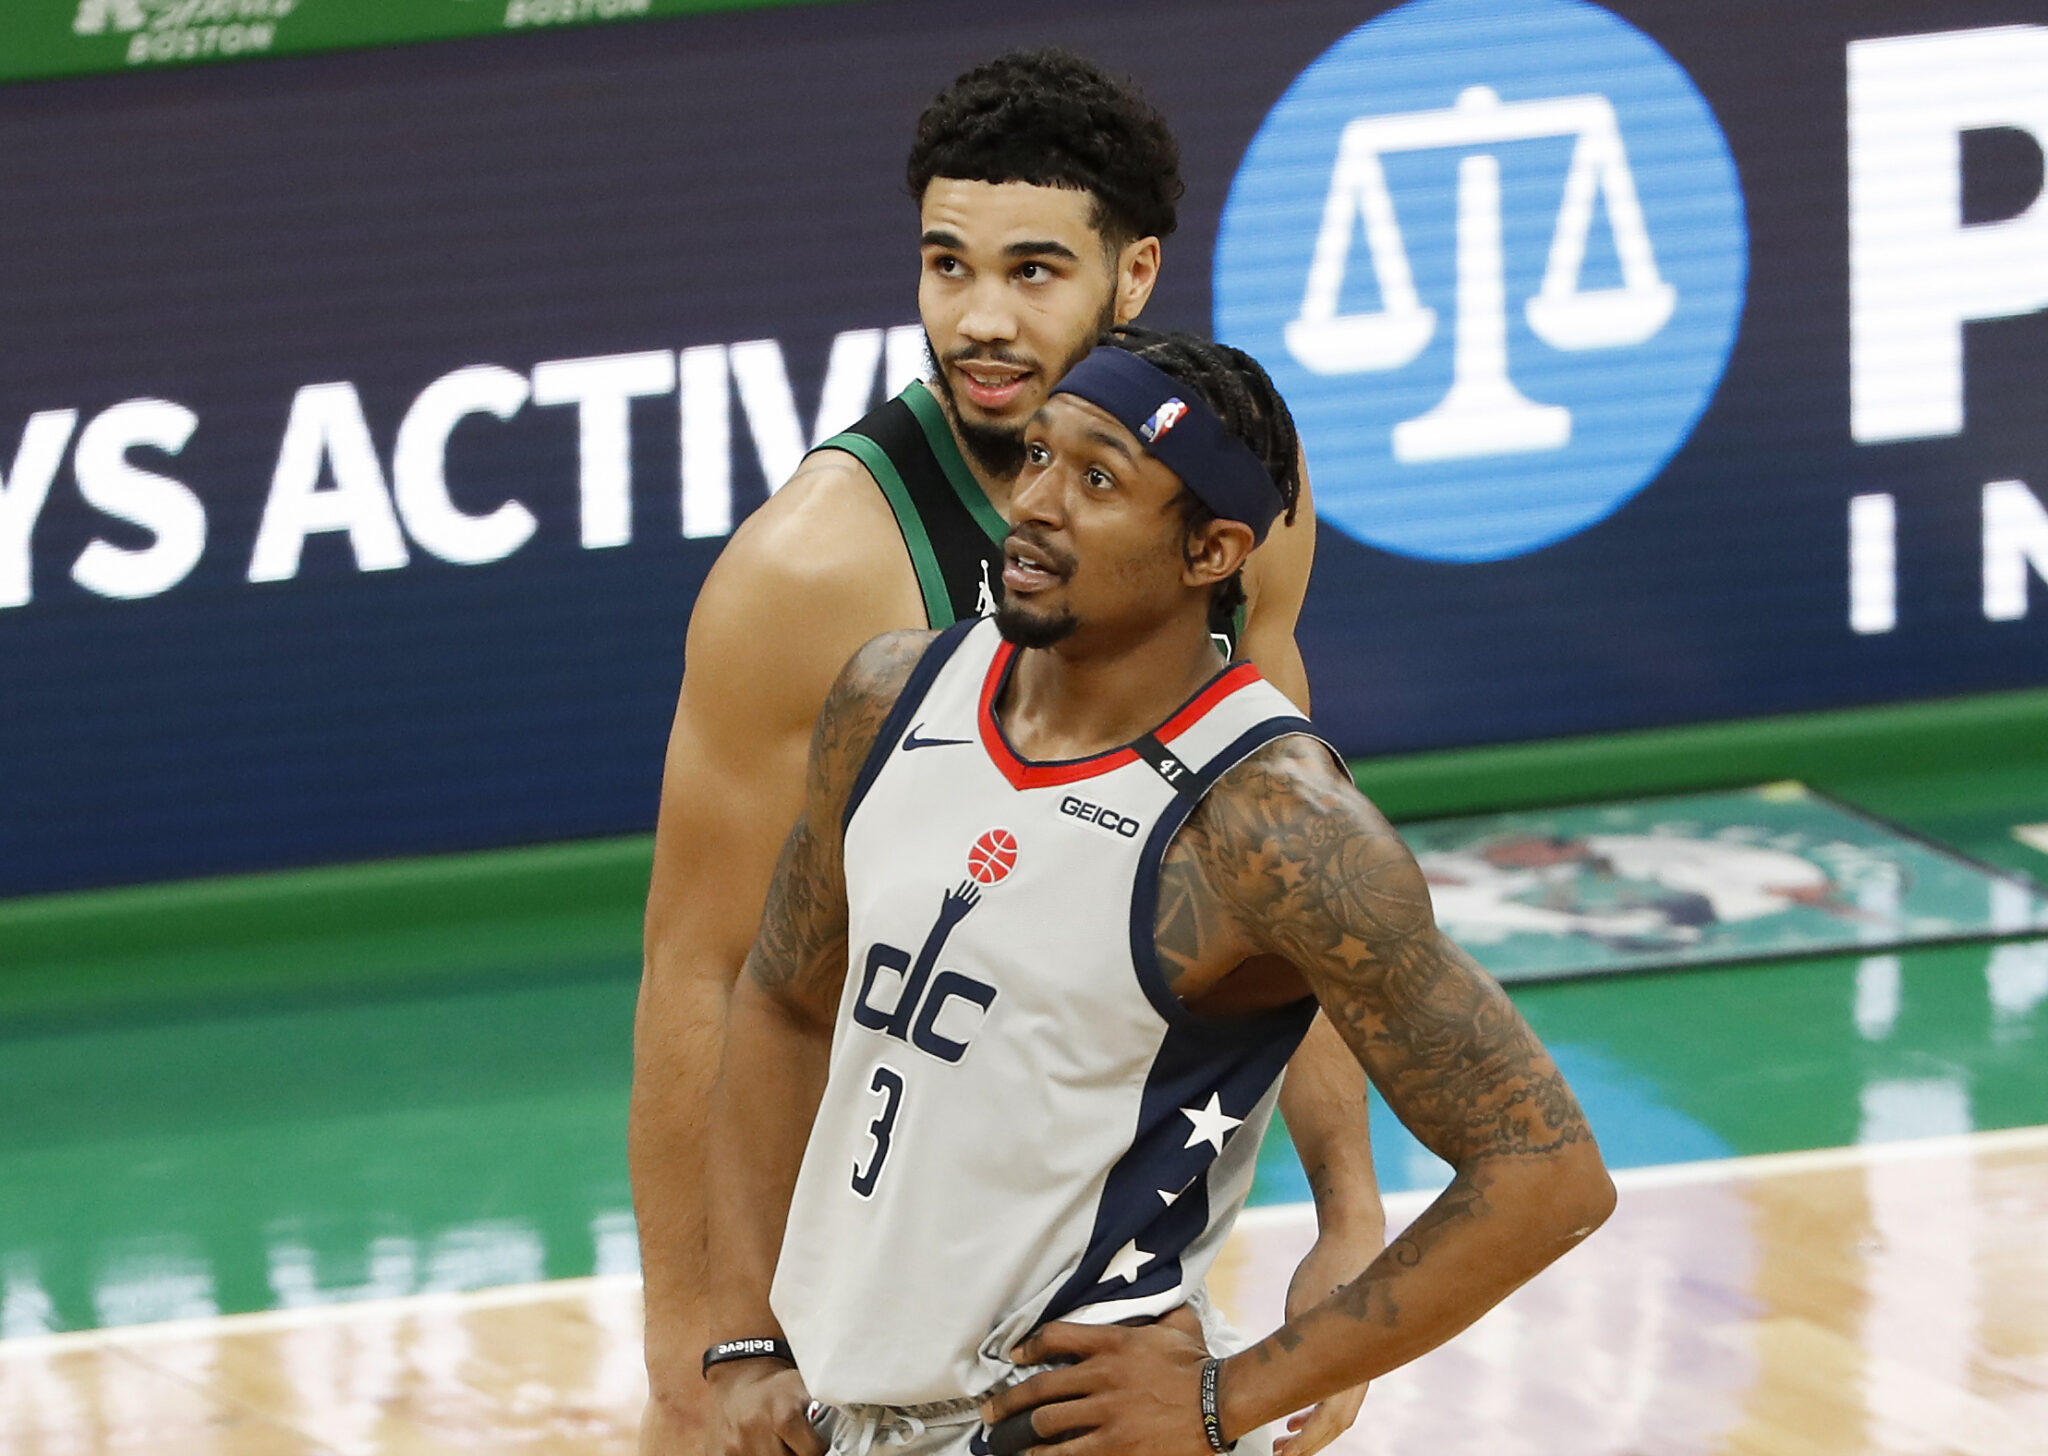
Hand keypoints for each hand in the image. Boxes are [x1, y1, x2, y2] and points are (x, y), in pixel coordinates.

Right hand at [706, 1361, 823, 1455]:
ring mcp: (737, 1446)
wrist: (739, 1378)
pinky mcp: (721, 1453)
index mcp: (783, 1414)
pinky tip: (761, 1447)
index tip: (815, 1441)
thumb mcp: (806, 1388)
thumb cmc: (777, 1387)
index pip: (812, 1452)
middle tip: (795, 1441)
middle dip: (796, 1454)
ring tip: (778, 1443)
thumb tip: (849, 1432)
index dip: (817, 1447)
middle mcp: (756, 1430)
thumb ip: (826, 1409)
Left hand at [981, 1321, 1211, 1455]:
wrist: (1220, 1401)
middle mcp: (1101, 1375)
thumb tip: (1161, 1297)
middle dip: (1008, 1403)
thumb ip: (1161, 1312)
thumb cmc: (1199, 1364)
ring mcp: (1106, 1412)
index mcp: (1113, 1342)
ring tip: (1000, 1442)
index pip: (1055, 1337)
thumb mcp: (1178, 1326)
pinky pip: (1068, 1453)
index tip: (1012, 1356)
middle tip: (989, 1413)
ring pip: (1046, 1422)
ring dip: (1018, 1434)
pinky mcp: (1114, 1445)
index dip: (1027, 1346)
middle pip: (1040, 1388)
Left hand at [1275, 1234, 1376, 1455]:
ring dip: (1312, 1428)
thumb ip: (1295, 1348)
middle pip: (1336, 1423)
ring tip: (1282, 1439)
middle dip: (1309, 1444)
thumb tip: (1275, 1380)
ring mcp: (1360, 1360)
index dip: (1307, 1444)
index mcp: (1350, 1362)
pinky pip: (1339, 1391)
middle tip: (1277, 1454)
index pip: (1329, 1420)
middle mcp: (1361, 1368)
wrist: (1354, 1239)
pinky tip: (1296, 1414)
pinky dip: (1318, 1408)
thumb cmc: (1326, 1270)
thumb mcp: (1300, 1310)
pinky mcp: (1354, 1350)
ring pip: (1339, 1410)